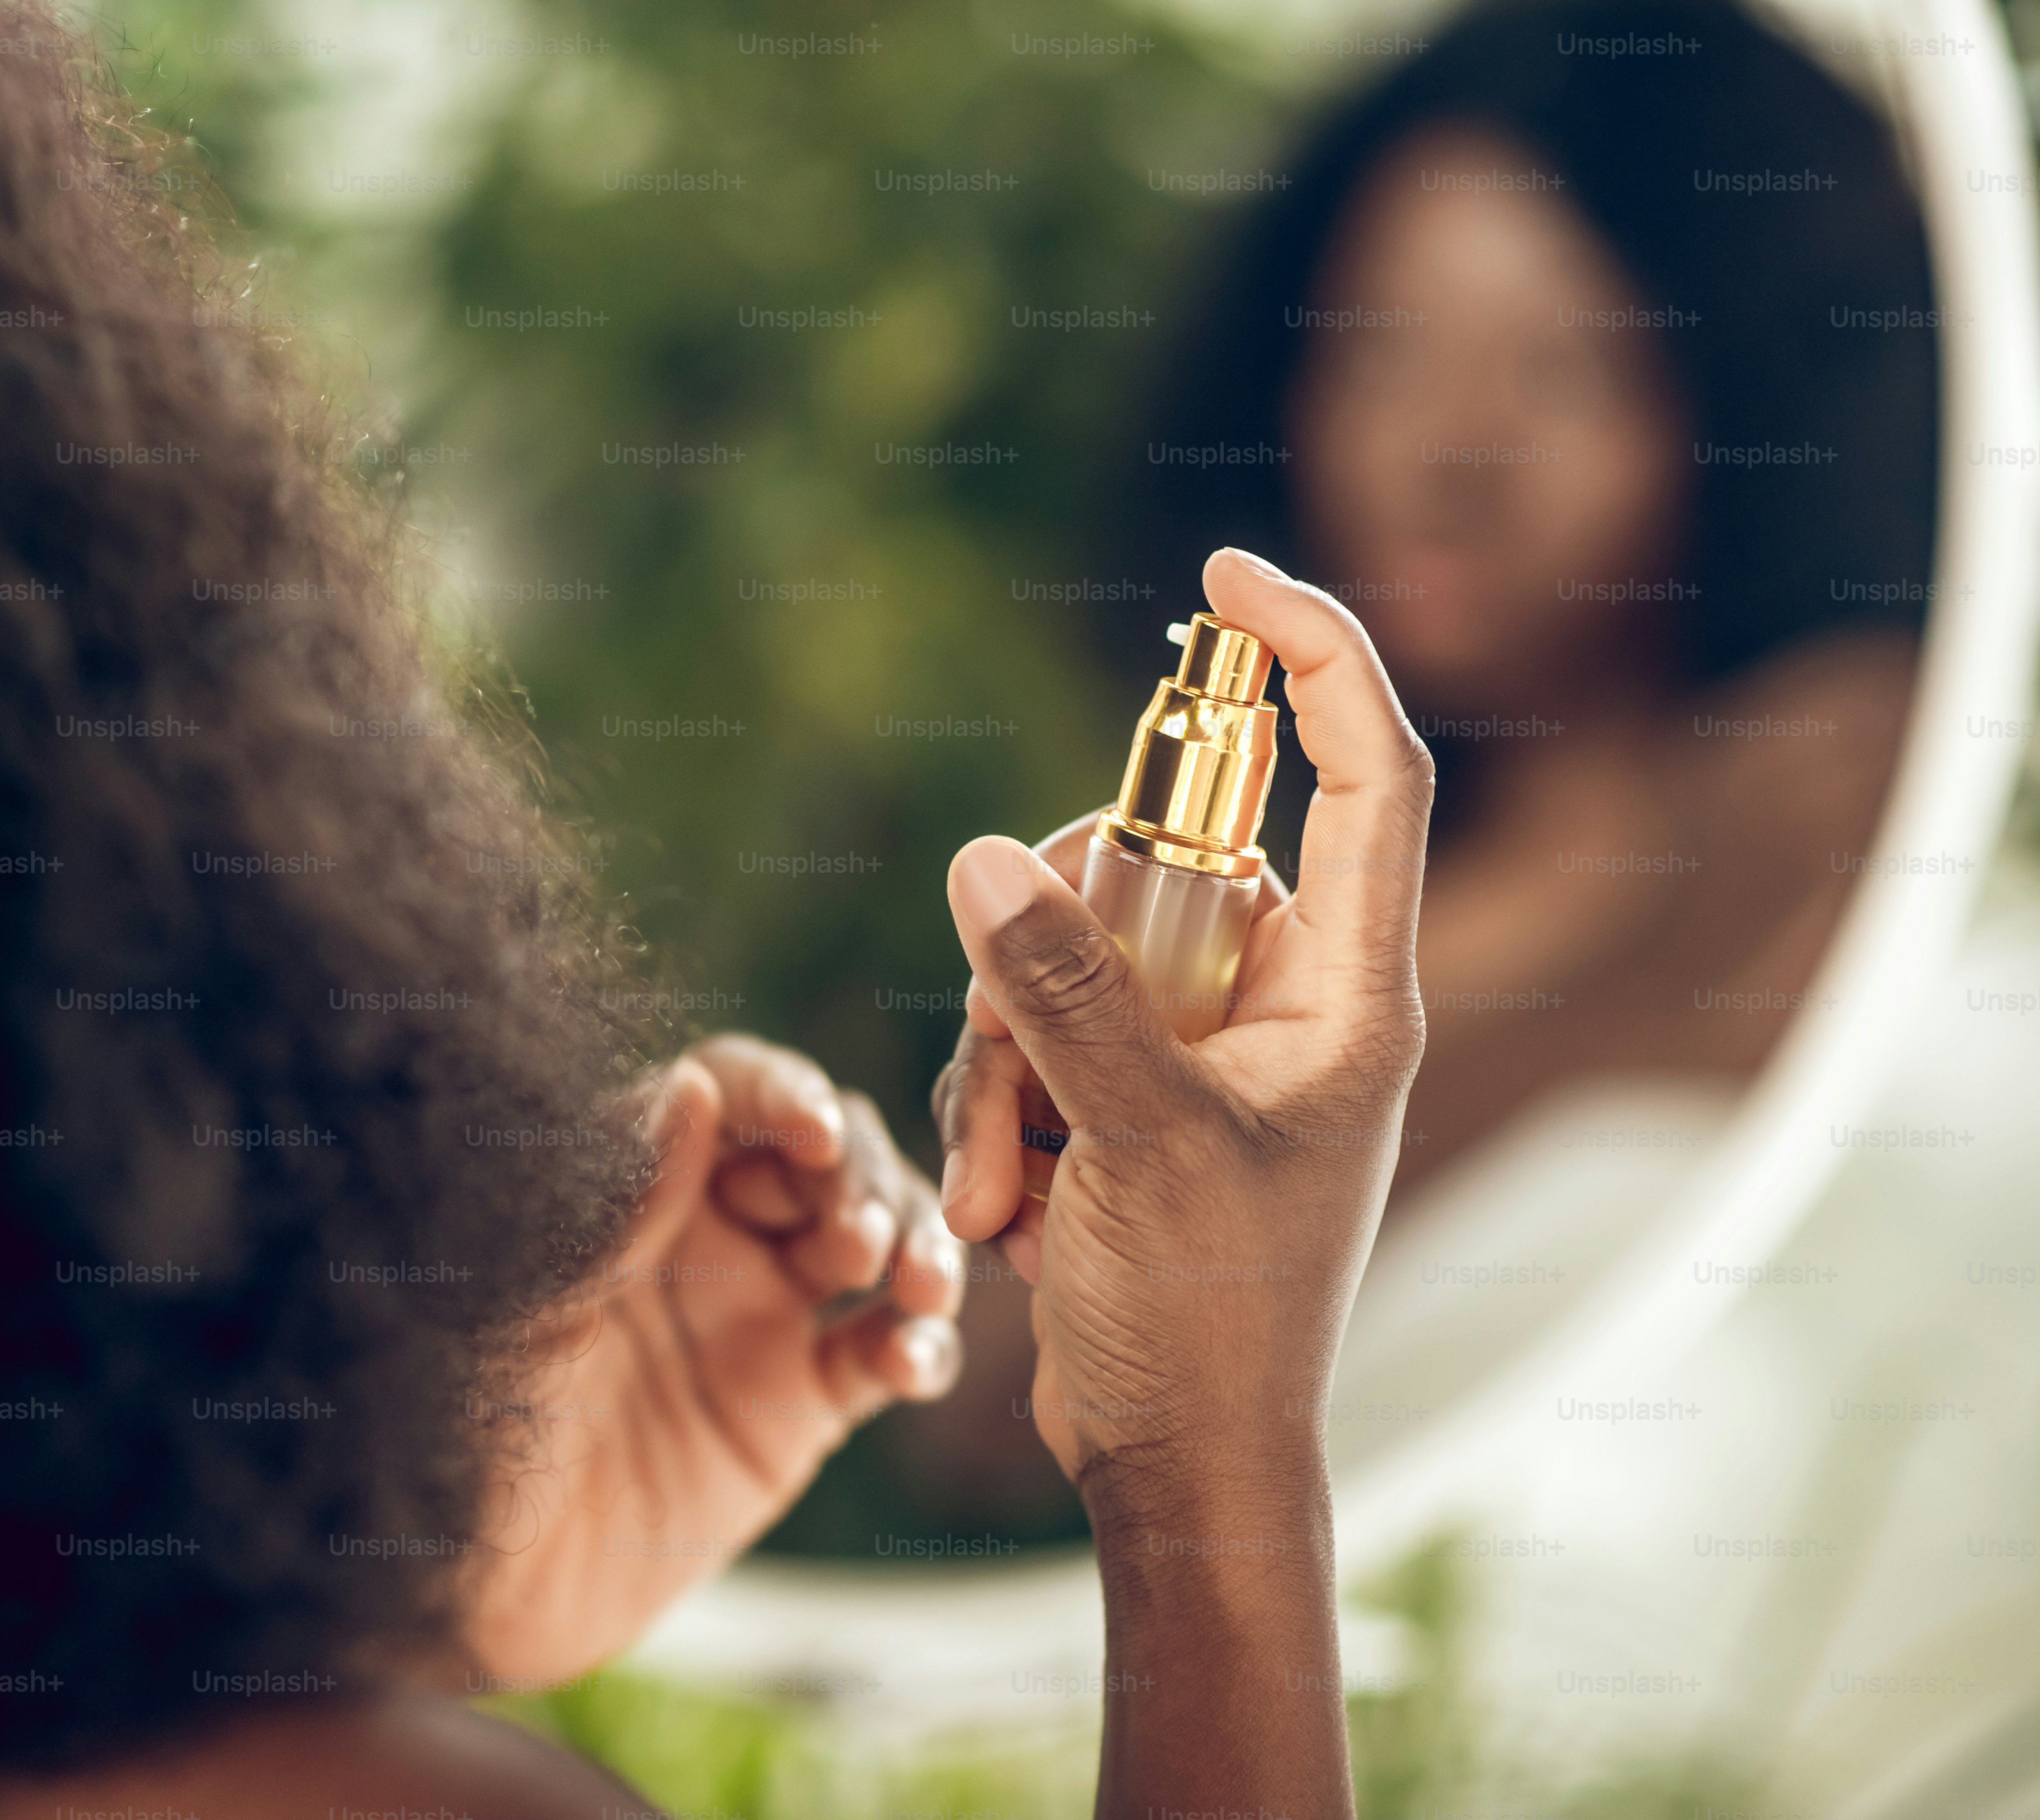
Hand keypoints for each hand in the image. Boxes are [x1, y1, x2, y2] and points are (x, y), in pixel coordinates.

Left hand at [461, 1035, 964, 1682]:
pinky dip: (919, 1347)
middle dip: (858, 1177)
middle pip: (821, 1159)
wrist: (479, 1588)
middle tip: (856, 1236)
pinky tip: (911, 1359)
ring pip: (875, 1244)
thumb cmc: (466, 1427)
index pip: (727, 1093)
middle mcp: (708, 1233)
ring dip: (912, 1245)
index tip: (810, 1126)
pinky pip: (883, 1356)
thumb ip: (619, 1205)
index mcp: (636, 1182)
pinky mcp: (799, 1405)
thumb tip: (693, 1086)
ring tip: (914, 1284)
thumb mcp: (536, 1309)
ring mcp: (761, 1316)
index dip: (779, 1094)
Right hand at [932, 548, 1433, 1485]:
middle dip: (1048, 953)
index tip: (1227, 573)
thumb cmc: (1208, 1322)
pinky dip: (996, 1111)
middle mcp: (1277, 1000)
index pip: (1363, 769)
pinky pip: (1026, 1031)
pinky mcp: (1117, 1095)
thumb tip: (986, 856)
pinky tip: (1004, 1214)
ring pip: (1059, 953)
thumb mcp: (1138, 1144)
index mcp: (1348, 991)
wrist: (1174, 1461)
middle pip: (1150, 863)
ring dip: (1002, 1064)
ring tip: (1005, 1188)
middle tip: (1020, 1056)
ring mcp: (1191, 1048)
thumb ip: (1066, 995)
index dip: (1317, 651)